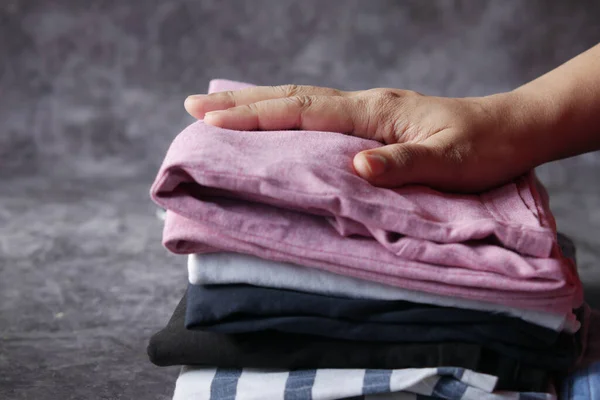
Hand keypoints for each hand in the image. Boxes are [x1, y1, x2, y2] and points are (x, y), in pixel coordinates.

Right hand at [184, 85, 534, 191]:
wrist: (511, 130)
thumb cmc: (483, 148)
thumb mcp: (449, 160)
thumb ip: (402, 163)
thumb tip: (355, 168)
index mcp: (373, 111)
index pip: (303, 111)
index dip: (257, 116)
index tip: (213, 119)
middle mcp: (363, 104)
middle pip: (291, 97)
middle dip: (241, 103)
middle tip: (193, 105)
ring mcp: (366, 110)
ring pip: (300, 100)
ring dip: (257, 102)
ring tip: (219, 105)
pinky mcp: (371, 120)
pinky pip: (317, 111)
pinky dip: (285, 111)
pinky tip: (275, 117)